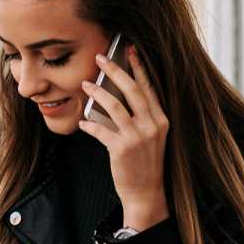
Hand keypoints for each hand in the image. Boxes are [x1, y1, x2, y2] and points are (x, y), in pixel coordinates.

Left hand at [78, 45, 169, 229]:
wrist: (146, 193)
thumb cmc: (145, 163)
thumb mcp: (150, 137)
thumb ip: (139, 117)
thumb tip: (116, 95)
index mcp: (161, 119)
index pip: (148, 87)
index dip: (138, 67)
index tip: (129, 50)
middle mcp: (152, 125)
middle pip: (132, 90)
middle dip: (114, 70)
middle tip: (100, 57)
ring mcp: (137, 137)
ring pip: (114, 105)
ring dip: (97, 92)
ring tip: (85, 84)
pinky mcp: (122, 149)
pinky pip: (100, 130)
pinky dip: (89, 124)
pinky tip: (83, 122)